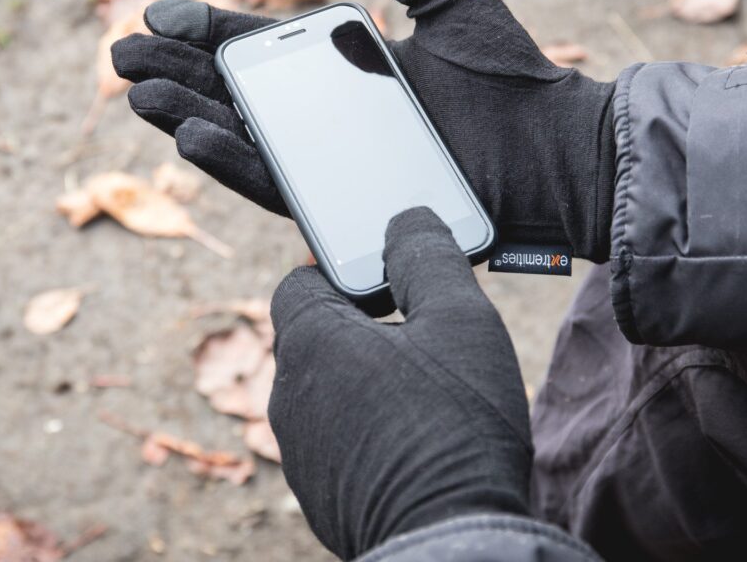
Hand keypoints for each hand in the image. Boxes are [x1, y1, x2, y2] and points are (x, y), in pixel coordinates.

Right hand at [112, 0, 614, 259]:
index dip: (206, 32)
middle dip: (178, 76)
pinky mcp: (347, 200)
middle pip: (238, 95)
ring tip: (140, 97)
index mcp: (342, 69)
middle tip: (122, 59)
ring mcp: (335, 161)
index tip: (157, 16)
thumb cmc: (507, 77)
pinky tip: (192, 138)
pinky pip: (280, 184)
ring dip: (188, 117)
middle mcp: (329, 117)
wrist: (546, 147)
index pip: (260, 47)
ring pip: (247, 141)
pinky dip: (235, 163)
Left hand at [268, 207, 531, 559]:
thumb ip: (427, 256)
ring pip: (325, 386)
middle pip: (314, 333)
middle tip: (416, 326)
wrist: (452, 545)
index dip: (338, 267)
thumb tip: (407, 217)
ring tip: (422, 382)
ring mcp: (300, 452)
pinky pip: (336, 433)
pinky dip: (365, 419)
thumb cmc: (454, 424)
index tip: (381, 272)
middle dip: (359, 320)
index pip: (299, 281)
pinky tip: (414, 431)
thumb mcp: (458, 318)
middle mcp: (288, 397)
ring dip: (364, 372)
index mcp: (310, 344)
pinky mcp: (320, 493)